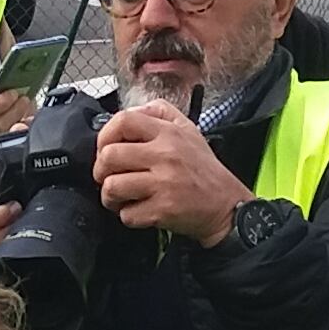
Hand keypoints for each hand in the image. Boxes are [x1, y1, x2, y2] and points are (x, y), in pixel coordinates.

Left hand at [95, 99, 252, 246]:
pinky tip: (140, 211)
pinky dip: (129, 216)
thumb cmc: (203, 170)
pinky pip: (127, 214)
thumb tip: (128, 113)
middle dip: (101, 171)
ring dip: (110, 196)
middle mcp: (166, 155)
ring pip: (112, 186)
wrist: (227, 206)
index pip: (123, 120)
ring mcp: (164, 183)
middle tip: (109, 177)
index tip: (105, 148)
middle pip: (110, 156)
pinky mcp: (163, 210)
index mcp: (169, 132)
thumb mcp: (189, 130)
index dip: (105, 135)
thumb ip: (160, 113)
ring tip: (121, 197)